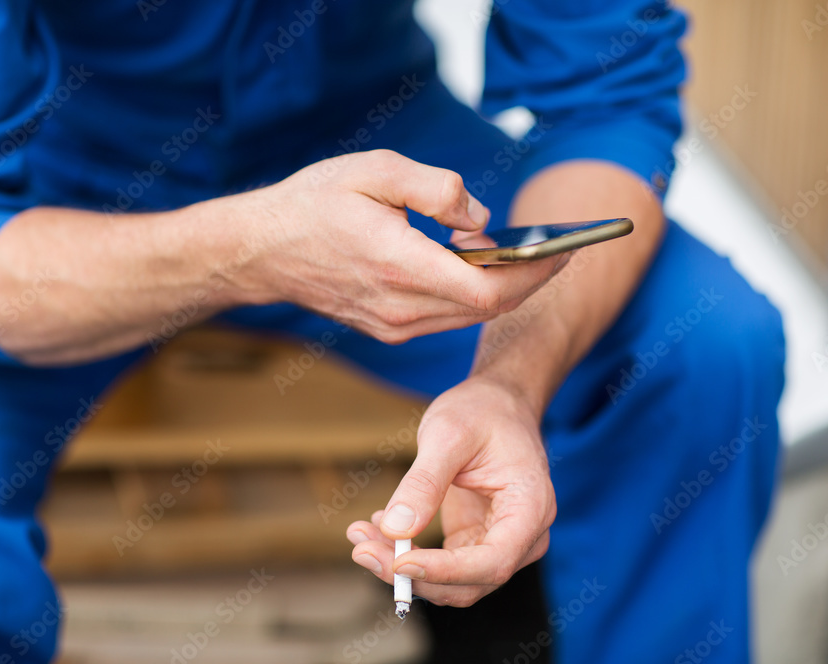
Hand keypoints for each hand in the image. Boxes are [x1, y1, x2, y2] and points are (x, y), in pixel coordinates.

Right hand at [220, 150, 566, 342]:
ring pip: (470, 316)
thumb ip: (437, 188)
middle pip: (488, 308)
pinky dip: (473, 295)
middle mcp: (400, 307)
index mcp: (398, 265)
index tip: (565, 250)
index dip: (534, 274)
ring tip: (526, 254)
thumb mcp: (375, 170)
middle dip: (531, 280)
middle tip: (560, 249)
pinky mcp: (389, 330)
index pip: (487, 290)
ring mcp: (394, 325)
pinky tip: (477, 264)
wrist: (261, 251)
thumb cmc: (314, 202)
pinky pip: (448, 317)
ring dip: (504, 288)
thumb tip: (481, 218)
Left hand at [345, 376, 555, 605]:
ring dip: (403, 569)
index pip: (493, 561)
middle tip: (361, 548)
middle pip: (469, 582)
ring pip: (451, 582)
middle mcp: (523, 536)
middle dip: (413, 574)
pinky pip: (441, 565)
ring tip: (360, 536)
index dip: (445, 571)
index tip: (398, 563)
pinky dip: (406, 556)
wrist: (496, 404)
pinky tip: (377, 529)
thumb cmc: (481, 411)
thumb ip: (425, 482)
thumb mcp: (448, 434)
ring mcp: (500, 544)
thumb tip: (395, 529)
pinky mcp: (476, 543)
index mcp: (531, 508)